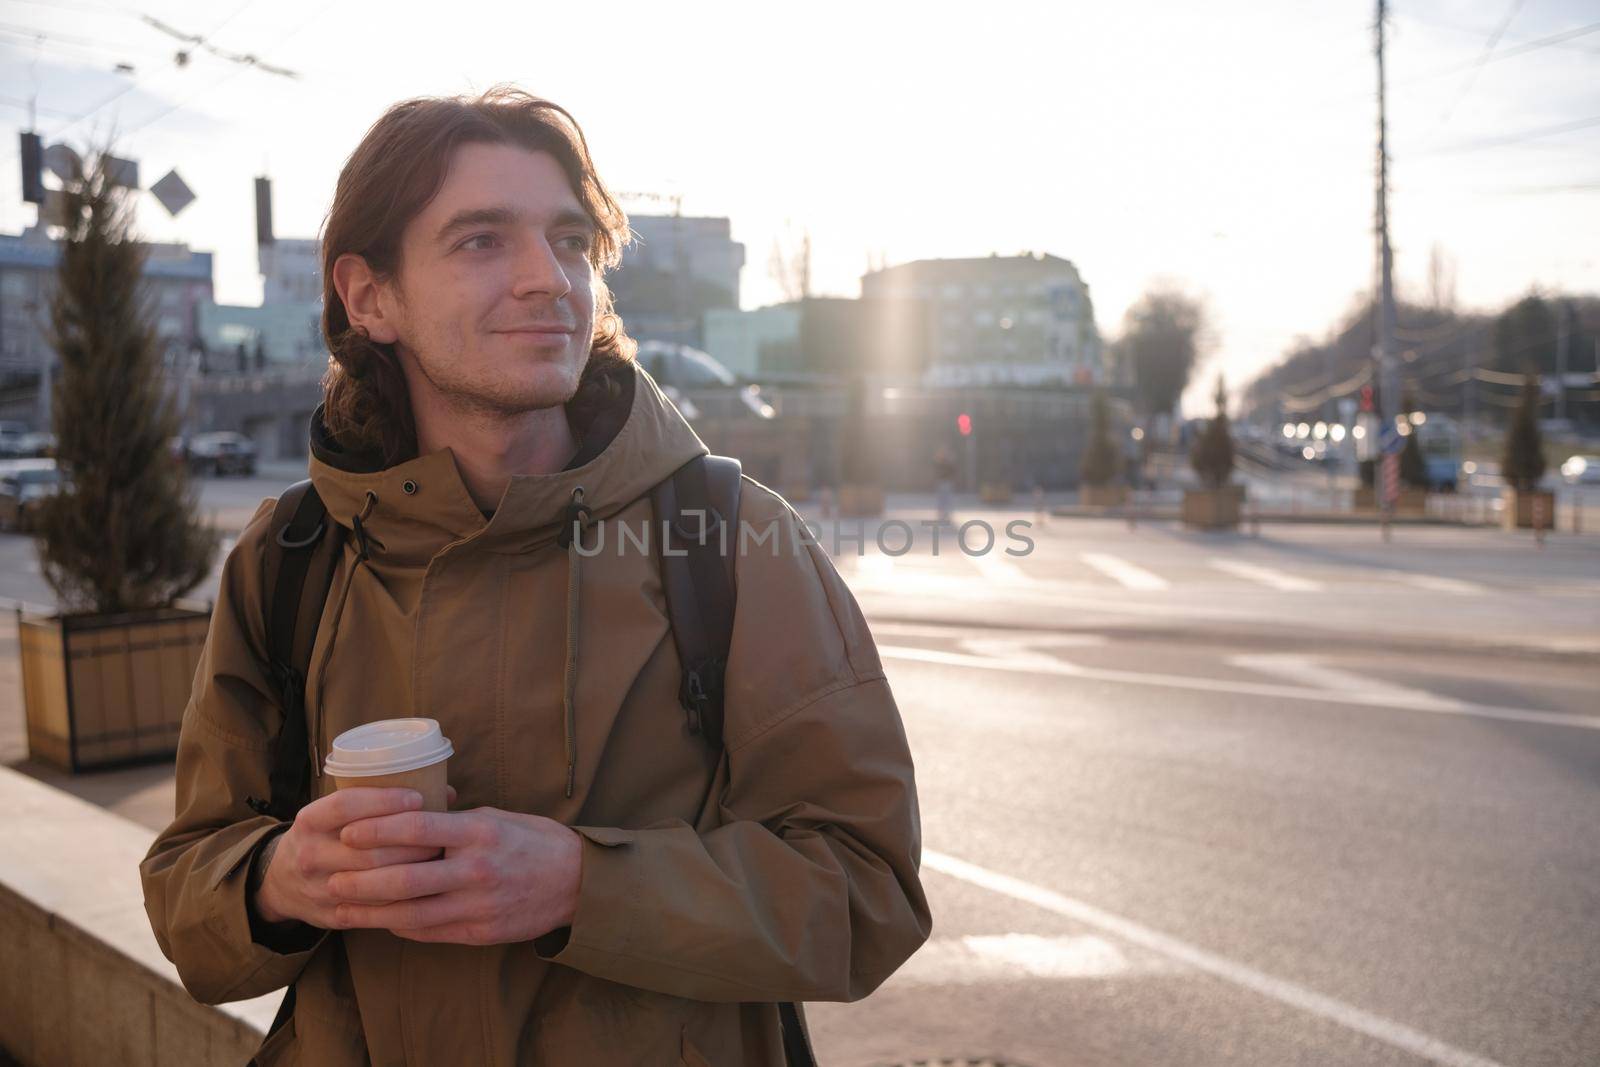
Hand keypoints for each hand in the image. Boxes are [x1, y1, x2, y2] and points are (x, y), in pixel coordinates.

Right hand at [253, 786, 456, 926]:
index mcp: (309, 822)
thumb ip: (379, 802)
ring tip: (438, 858)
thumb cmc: (326, 836)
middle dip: (409, 841)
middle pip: (367, 848)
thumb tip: (444, 792)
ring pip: (374, 881)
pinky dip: (403, 897)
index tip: (417, 798)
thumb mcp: (335, 814)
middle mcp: (309, 855)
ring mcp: (318, 888)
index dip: (384, 801)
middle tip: (440, 834)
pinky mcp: (331, 915)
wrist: (281, 882)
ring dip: (411, 870)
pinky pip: (374, 909)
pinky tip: (425, 886)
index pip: (345, 806)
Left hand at [325, 806, 582, 945]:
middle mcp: (476, 870)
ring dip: (370, 912)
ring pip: (410, 914)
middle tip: (332, 877)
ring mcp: (478, 905)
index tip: (347, 831)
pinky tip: (380, 921)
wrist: (578, 882)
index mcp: (479, 832)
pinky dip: (401, 927)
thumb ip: (454, 822)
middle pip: (405, 879)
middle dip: (361, 881)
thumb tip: (409, 820)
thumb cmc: (534, 841)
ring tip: (341, 906)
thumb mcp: (498, 817)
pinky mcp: (480, 932)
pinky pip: (430, 932)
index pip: (417, 829)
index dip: (377, 831)